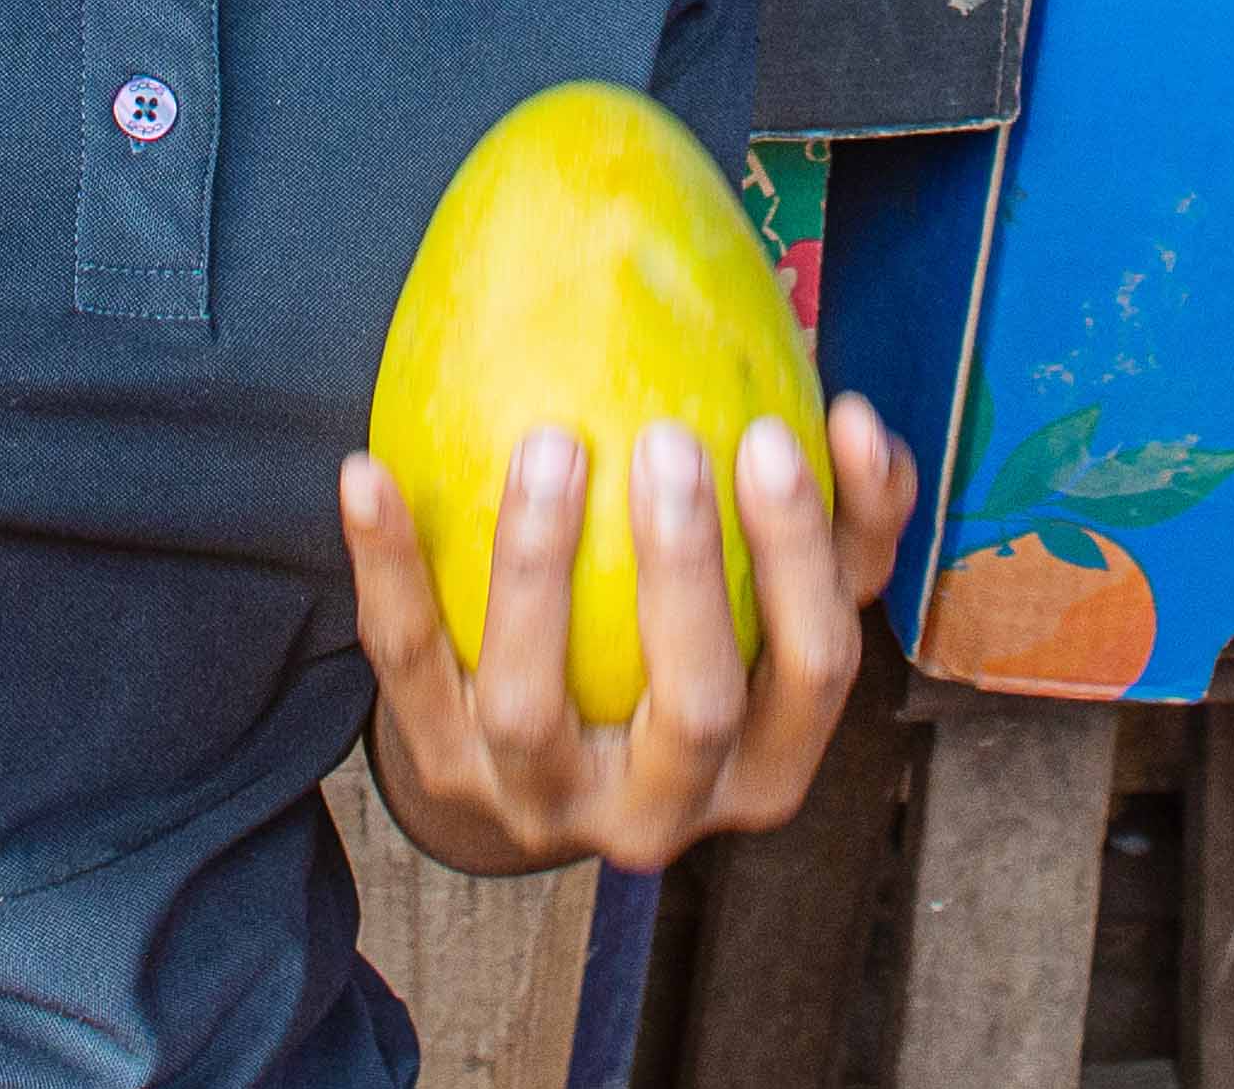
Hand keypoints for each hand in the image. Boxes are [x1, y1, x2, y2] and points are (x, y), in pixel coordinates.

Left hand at [340, 394, 917, 878]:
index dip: (803, 555)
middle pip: (694, 706)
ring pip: (532, 703)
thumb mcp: (777, 609)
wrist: (538, 762)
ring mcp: (543, 801)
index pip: (814, 667)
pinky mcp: (444, 772)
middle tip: (671, 442)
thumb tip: (862, 423)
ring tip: (549, 444)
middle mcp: (661, 811)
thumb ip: (837, 528)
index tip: (777, 432)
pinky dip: (387, 567)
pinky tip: (371, 472)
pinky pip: (406, 664)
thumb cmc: (686, 652)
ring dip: (536, 566)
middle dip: (687, 571)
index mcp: (766, 765)